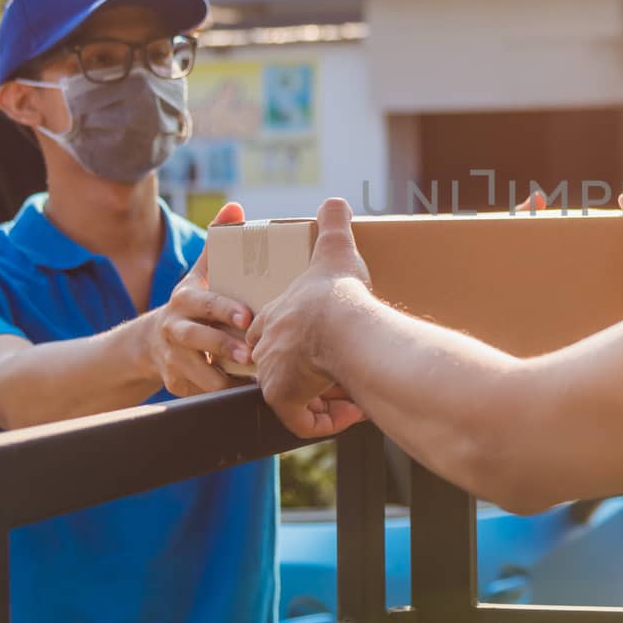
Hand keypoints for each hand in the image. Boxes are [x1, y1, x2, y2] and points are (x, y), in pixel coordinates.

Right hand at [147, 202, 252, 396]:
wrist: (151, 341)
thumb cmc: (192, 303)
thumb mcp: (199, 274)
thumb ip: (217, 243)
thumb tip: (234, 208)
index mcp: (184, 300)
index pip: (204, 303)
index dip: (224, 308)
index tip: (246, 315)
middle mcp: (174, 328)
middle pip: (197, 339)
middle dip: (224, 346)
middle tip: (250, 354)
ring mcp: (172, 358)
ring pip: (196, 371)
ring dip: (222, 377)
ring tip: (250, 381)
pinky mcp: (175, 382)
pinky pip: (196, 391)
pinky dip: (217, 395)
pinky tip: (240, 396)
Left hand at [249, 198, 370, 438]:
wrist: (345, 325)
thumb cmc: (339, 292)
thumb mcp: (335, 251)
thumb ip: (334, 225)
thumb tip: (336, 200)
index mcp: (276, 318)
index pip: (275, 338)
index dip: (301, 348)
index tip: (327, 352)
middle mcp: (268, 349)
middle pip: (282, 371)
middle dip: (311, 378)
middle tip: (341, 375)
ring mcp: (273, 376)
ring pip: (296, 399)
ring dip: (325, 402)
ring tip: (353, 397)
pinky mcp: (284, 401)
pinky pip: (304, 423)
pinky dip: (329, 422)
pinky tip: (354, 411)